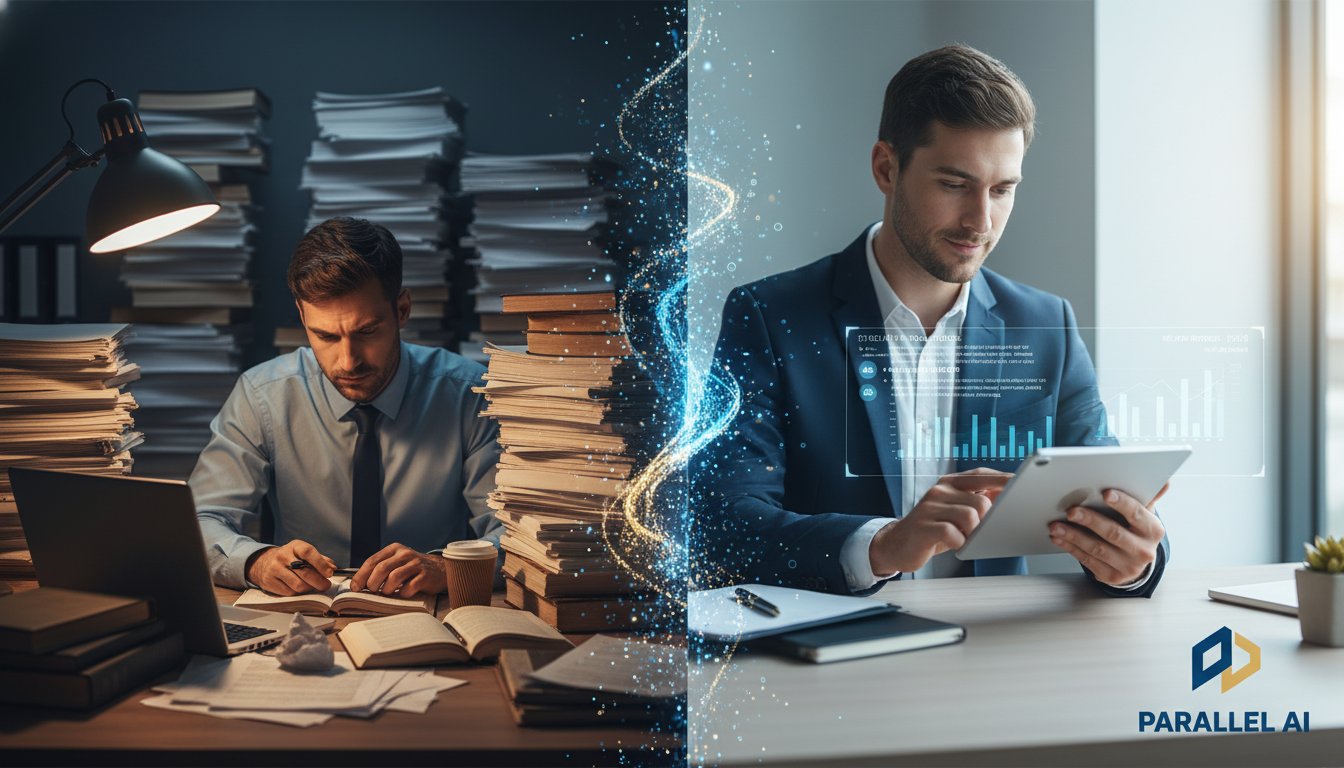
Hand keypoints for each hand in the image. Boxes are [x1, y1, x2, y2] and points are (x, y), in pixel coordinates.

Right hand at [244, 540, 336, 595]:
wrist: (264, 562)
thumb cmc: (291, 558)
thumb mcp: (304, 553)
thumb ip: (320, 559)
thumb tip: (333, 568)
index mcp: (295, 546)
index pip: (308, 552)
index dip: (320, 564)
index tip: (329, 573)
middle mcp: (283, 556)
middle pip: (304, 572)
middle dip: (319, 581)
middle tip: (326, 585)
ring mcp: (274, 569)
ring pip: (298, 585)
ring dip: (308, 588)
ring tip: (311, 586)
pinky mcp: (269, 581)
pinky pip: (289, 592)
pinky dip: (298, 593)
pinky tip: (299, 588)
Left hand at [349, 543, 446, 597]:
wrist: (439, 569)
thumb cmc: (411, 569)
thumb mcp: (396, 562)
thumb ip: (380, 569)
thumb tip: (357, 584)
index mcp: (394, 549)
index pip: (372, 561)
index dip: (361, 576)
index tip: (355, 588)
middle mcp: (404, 554)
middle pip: (381, 569)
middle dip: (372, 584)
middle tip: (372, 592)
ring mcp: (416, 564)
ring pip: (394, 577)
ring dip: (386, 589)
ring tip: (386, 593)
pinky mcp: (426, 575)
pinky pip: (409, 587)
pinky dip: (402, 593)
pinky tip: (402, 593)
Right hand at [869, 467, 1013, 575]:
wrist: (896, 545)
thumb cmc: (931, 529)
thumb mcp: (954, 511)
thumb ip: (975, 500)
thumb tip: (1006, 497)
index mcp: (949, 483)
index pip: (981, 475)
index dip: (1003, 480)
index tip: (1021, 485)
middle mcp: (940, 490)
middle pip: (982, 501)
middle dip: (987, 520)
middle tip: (978, 531)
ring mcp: (930, 507)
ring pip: (970, 516)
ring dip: (973, 532)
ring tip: (965, 538)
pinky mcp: (924, 526)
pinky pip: (954, 533)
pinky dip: (960, 542)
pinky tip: (954, 544)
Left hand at [1049, 483, 1168, 585]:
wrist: (1136, 563)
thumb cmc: (1135, 531)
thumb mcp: (1144, 515)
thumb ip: (1147, 497)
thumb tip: (1164, 482)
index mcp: (1153, 530)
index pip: (1137, 514)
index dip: (1122, 503)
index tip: (1105, 493)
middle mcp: (1143, 550)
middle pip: (1113, 533)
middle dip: (1090, 520)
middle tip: (1071, 511)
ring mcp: (1127, 566)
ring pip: (1097, 548)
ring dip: (1073, 536)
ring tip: (1056, 525)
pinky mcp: (1111, 576)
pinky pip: (1087, 560)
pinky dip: (1070, 547)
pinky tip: (1058, 538)